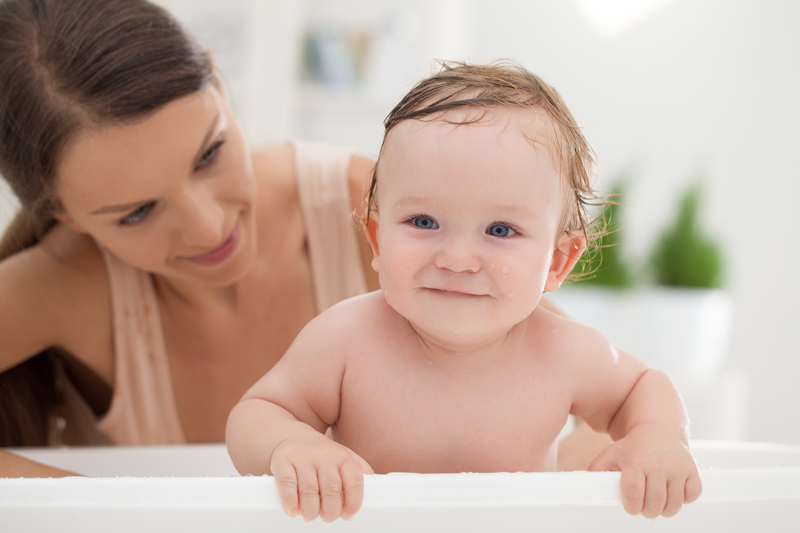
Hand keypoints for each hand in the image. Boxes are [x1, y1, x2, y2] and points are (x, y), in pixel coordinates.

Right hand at [270, 432, 373, 521]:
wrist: (292, 436)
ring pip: (310, 490)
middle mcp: (324, 456)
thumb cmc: (322, 454)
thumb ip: (360, 471)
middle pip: (332, 490)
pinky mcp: (283, 461)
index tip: (347, 514)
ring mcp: (303, 457)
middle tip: (327, 517)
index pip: (354, 481)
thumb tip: (376, 487)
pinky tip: (294, 510)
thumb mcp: (345, 457)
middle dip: (330, 510)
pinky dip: (291, 502)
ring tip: (310, 515)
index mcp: (343, 457)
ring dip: (311, 510)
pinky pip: (287, 485)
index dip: (353, 502)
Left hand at [587, 424, 701, 518]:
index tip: (632, 508)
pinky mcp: (692, 469)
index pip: (633, 494)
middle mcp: (657, 464)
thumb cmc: (633, 447)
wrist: (658, 429)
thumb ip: (598, 468)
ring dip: (666, 511)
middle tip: (645, 509)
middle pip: (654, 503)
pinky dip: (685, 500)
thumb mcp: (612, 453)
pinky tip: (674, 494)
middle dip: (648, 512)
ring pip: (674, 503)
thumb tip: (587, 484)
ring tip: (658, 506)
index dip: (632, 507)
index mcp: (635, 461)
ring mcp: (677, 467)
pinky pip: (692, 495)